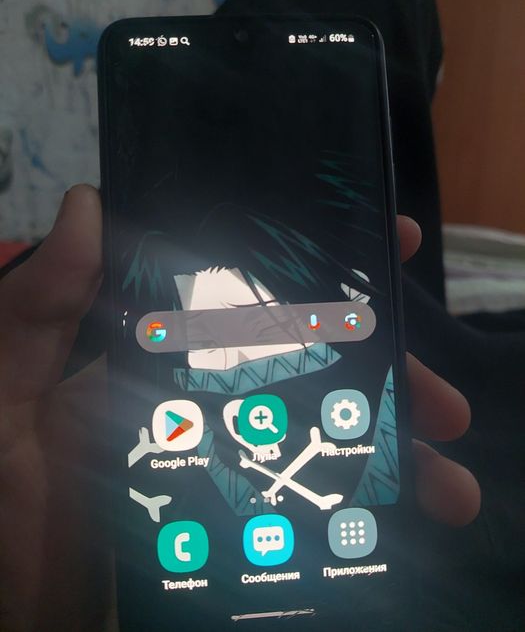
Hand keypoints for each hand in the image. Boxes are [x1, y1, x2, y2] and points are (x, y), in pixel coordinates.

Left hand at [0, 187, 479, 630]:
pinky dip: (345, 507)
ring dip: (383, 455)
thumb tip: (89, 203)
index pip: (247, 289)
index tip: (388, 245)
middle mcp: (197, 390)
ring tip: (447, 483)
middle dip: (381, 377)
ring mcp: (213, 456)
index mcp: (157, 345)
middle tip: (443, 404)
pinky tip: (395, 523)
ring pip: (312, 437)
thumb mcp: (4, 378)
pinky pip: (293, 501)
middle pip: (306, 369)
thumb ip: (39, 305)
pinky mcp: (219, 518)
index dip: (317, 265)